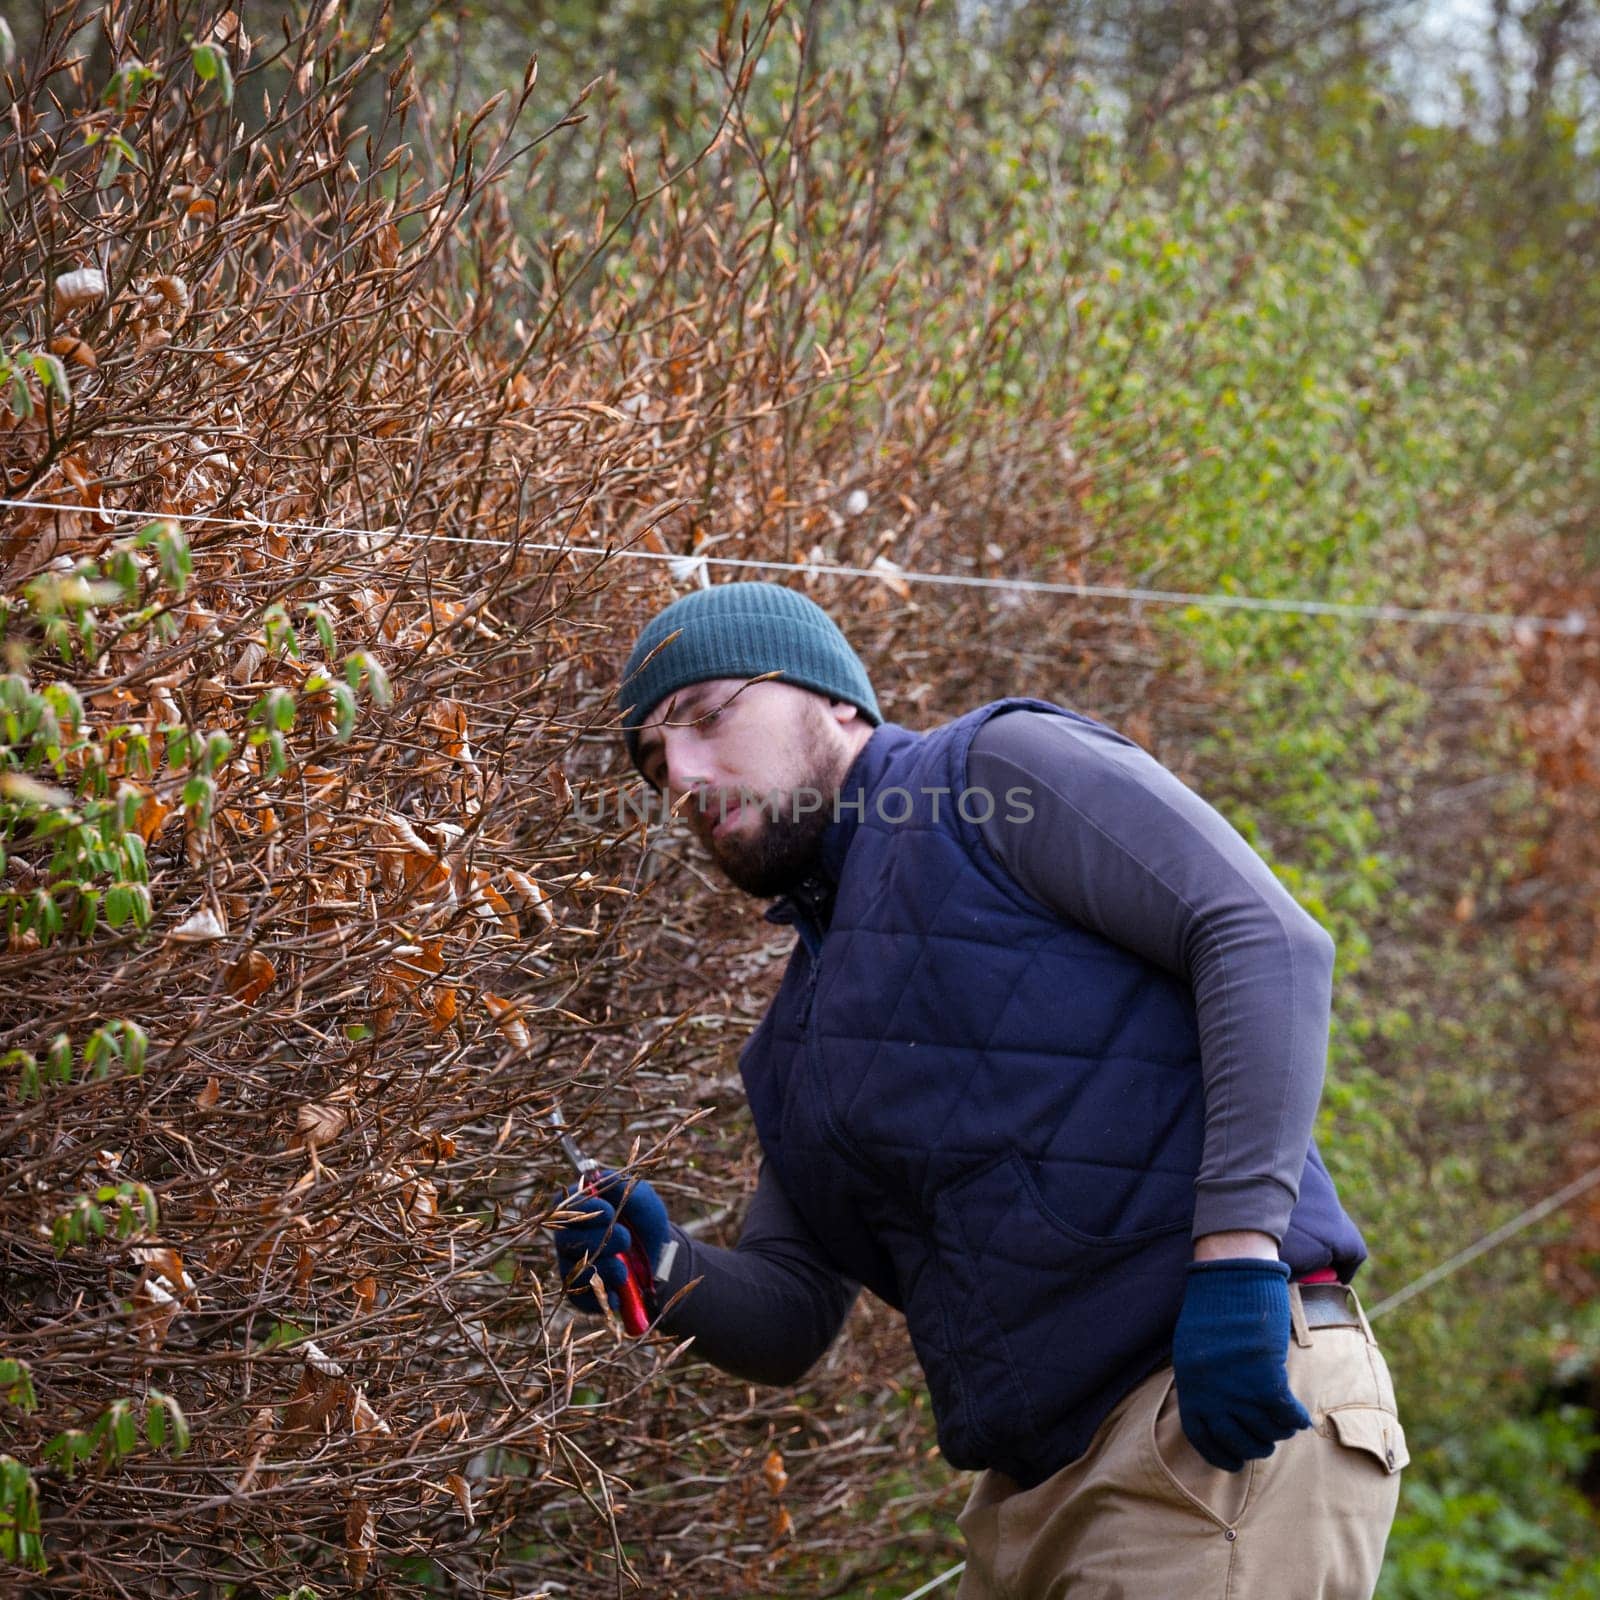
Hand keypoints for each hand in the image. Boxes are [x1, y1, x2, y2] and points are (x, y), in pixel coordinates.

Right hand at [550, 1170, 670, 1316]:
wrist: (658, 1257)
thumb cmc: (644, 1220)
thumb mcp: (642, 1199)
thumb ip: (622, 1187)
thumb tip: (597, 1177)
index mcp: (578, 1209)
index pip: (563, 1205)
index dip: (583, 1209)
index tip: (609, 1211)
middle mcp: (568, 1237)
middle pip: (567, 1240)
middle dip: (600, 1240)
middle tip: (625, 1238)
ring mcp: (571, 1266)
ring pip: (575, 1269)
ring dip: (605, 1267)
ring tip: (624, 1268)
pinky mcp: (579, 1294)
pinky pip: (581, 1297)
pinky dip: (603, 1294)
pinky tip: (619, 1290)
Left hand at [1171, 1258, 1311, 1471]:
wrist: (1230, 1277)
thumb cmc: (1211, 1307)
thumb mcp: (1192, 1349)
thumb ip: (1202, 1381)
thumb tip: (1216, 1409)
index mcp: (1190, 1386)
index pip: (1202, 1439)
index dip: (1220, 1456)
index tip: (1234, 1462)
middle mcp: (1212, 1395)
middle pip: (1239, 1443)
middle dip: (1256, 1448)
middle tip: (1267, 1441)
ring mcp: (1239, 1390)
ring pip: (1266, 1433)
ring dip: (1279, 1433)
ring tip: (1285, 1423)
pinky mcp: (1266, 1379)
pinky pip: (1287, 1416)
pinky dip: (1297, 1420)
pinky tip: (1302, 1417)